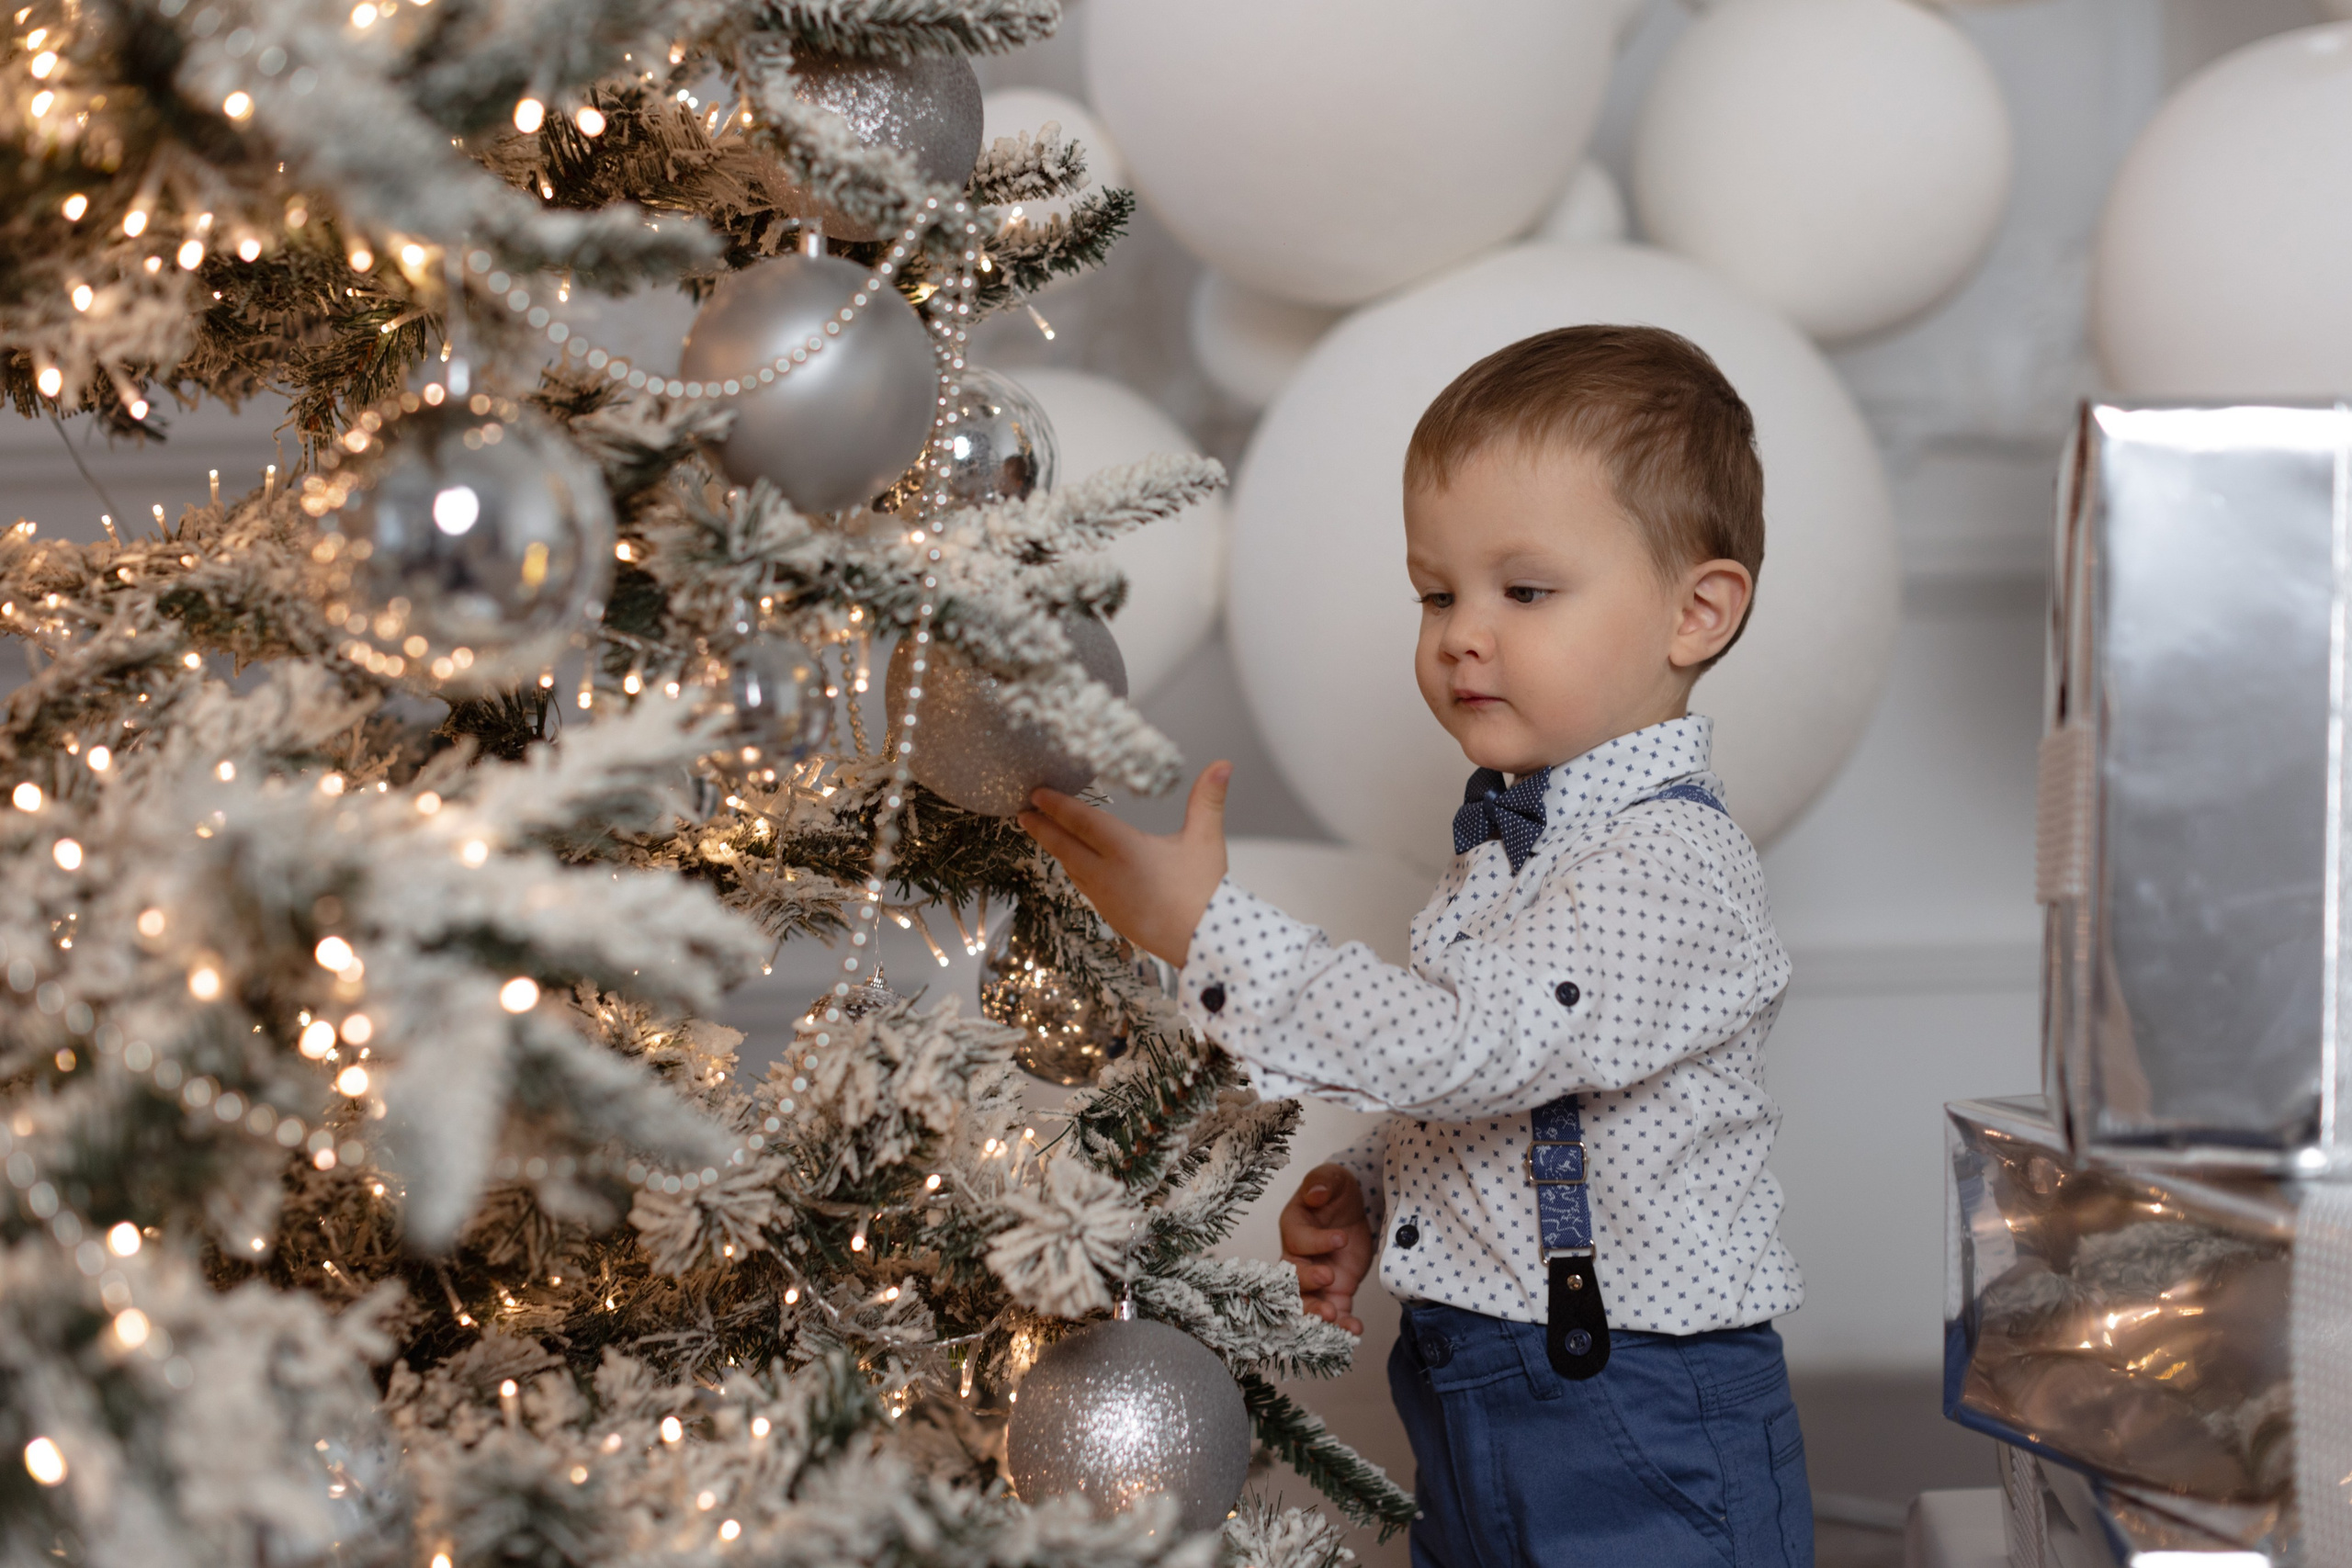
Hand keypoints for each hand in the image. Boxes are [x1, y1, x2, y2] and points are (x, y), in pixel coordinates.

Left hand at [1017, 761, 1231, 967]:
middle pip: (1065, 846)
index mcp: (1126, 850)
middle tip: (1022, 814)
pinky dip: (1074, 870)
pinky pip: (1084, 887)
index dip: (1057, 805)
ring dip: (1056, 850)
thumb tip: (1223, 763)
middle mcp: (1108, 874)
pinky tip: (1075, 865)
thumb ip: (1209, 798)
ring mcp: (1106, 898)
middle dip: (1042, 828)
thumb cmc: (1205, 890)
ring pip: (1072, 868)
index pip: (1082, 822)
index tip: (1036, 794)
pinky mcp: (1111, 915)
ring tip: (1045, 835)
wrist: (1205, 942)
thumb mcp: (1206, 838)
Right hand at [1279, 1164, 1373, 1335]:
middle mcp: (1298, 1257)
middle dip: (1308, 1282)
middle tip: (1328, 1278)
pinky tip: (1354, 1330)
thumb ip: (1322, 1182)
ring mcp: (1315, 1278)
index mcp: (1294, 1228)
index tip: (1341, 1238)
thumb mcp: (1332, 1179)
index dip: (1317, 1242)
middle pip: (1291, 1277)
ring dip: (1317, 1312)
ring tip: (1335, 1319)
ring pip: (1306, 1302)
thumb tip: (1315, 1194)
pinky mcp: (1334, 1292)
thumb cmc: (1336, 1192)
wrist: (1353, 1211)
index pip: (1298, 1240)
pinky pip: (1334, 1312)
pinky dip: (1341, 1325)